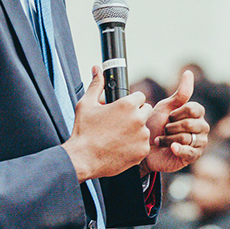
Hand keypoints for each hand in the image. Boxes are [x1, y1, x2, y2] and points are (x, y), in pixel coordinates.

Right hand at [63, 66, 153, 182]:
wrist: (83, 159)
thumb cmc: (83, 132)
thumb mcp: (86, 104)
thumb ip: (96, 85)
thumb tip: (97, 70)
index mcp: (127, 105)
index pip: (140, 96)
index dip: (131, 102)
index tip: (123, 109)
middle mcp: (138, 119)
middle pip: (146, 110)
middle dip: (137, 114)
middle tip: (121, 122)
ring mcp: (142, 136)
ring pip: (145, 128)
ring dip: (136, 130)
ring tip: (119, 137)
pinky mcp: (142, 151)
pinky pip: (143, 144)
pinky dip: (136, 145)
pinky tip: (122, 147)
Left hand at [143, 70, 208, 174]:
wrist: (144, 146)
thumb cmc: (155, 125)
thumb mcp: (165, 107)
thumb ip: (180, 93)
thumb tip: (189, 72)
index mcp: (197, 114)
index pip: (194, 109)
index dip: (177, 113)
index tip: (168, 117)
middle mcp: (201, 127)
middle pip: (190, 124)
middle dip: (171, 127)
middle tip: (164, 130)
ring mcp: (199, 142)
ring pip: (187, 138)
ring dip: (169, 138)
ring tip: (162, 140)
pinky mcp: (193, 156)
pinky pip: (190, 151)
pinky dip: (177, 149)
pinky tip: (170, 148)